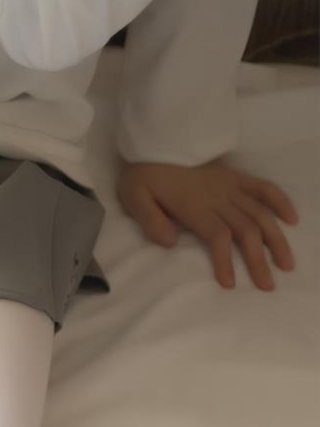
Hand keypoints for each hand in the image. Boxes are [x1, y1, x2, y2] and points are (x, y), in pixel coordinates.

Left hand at [117, 157, 298, 289]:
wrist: (155, 141)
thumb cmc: (143, 172)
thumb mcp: (135, 197)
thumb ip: (151, 221)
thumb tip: (171, 243)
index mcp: (195, 207)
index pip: (218, 236)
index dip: (227, 261)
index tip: (230, 284)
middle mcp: (218, 198)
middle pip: (245, 230)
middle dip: (259, 260)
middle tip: (269, 286)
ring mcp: (230, 186)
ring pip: (260, 214)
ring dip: (276, 239)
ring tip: (286, 264)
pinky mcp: (236, 177)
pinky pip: (263, 188)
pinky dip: (280, 202)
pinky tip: (292, 220)